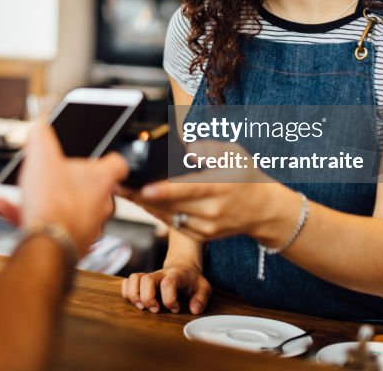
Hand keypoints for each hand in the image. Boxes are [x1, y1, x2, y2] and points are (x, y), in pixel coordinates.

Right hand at [0, 123, 128, 255]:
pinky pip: (52, 225)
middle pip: (90, 187)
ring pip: (67, 207)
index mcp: (101, 179)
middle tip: (50, 175)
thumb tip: (39, 127)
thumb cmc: (53, 204)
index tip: (98, 156)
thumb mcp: (42, 157)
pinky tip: (9, 209)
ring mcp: (88, 226)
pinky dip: (33, 216)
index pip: (117, 164)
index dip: (107, 158)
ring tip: (22, 193)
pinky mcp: (72, 243)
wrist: (46, 245)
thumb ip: (41, 137)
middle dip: (67, 180)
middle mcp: (100, 205)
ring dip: (45, 199)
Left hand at [119, 140, 276, 241]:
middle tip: (117, 183)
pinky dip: (157, 213)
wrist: (265, 210)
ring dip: (144, 205)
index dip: (164, 191)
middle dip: (141, 195)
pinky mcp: (202, 236)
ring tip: (123, 190)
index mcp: (221, 186)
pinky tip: (142, 202)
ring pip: (168, 217)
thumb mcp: (233, 153)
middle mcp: (213, 210)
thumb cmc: (247, 176)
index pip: (188, 190)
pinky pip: (174, 225)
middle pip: (171, 205)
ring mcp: (208, 227)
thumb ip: (207, 148)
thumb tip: (184, 146)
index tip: (143, 188)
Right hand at [120, 264, 211, 314]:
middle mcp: (160, 274)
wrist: (182, 266)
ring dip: (134, 295)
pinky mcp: (141, 280)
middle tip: (155, 310)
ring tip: (142, 307)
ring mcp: (149, 276)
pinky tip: (136, 301)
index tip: (175, 308)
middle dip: (148, 298)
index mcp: (176, 275)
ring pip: (133, 278)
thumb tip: (194, 309)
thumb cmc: (192, 280)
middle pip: (146, 279)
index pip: (168, 283)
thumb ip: (201, 298)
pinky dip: (126, 292)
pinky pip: (127, 281)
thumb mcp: (204, 287)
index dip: (169, 299)